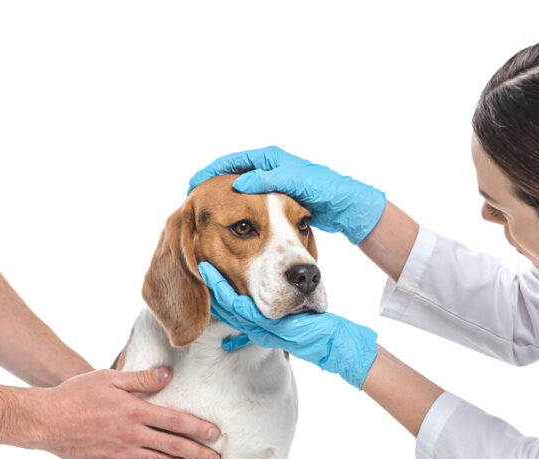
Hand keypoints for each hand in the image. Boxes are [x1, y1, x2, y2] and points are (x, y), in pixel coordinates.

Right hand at [35, 367, 221, 458]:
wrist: (46, 421)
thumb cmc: (76, 395)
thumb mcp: (109, 378)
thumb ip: (140, 379)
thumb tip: (167, 374)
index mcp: (135, 411)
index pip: (175, 421)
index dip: (198, 428)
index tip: (215, 434)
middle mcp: (132, 434)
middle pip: (173, 446)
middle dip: (198, 453)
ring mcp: (122, 451)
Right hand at [188, 146, 386, 244]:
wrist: (345, 205)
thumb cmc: (323, 188)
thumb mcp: (293, 181)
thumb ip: (265, 181)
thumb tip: (237, 184)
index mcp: (269, 158)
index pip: (232, 161)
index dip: (211, 172)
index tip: (194, 183)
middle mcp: (269, 168)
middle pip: (232, 174)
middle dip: (213, 184)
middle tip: (193, 197)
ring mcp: (272, 184)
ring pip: (241, 190)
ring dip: (224, 197)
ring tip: (206, 209)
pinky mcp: (277, 200)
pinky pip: (251, 202)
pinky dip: (238, 208)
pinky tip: (229, 220)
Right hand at [198, 262, 378, 388]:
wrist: (330, 342)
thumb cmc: (314, 322)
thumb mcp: (292, 309)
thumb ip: (278, 298)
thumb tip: (278, 275)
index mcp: (259, 321)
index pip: (232, 303)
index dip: (217, 286)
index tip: (207, 266)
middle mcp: (256, 326)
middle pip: (226, 306)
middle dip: (210, 285)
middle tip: (198, 264)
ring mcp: (260, 328)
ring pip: (230, 309)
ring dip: (215, 290)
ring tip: (204, 271)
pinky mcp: (267, 329)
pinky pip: (244, 314)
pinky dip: (230, 299)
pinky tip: (221, 286)